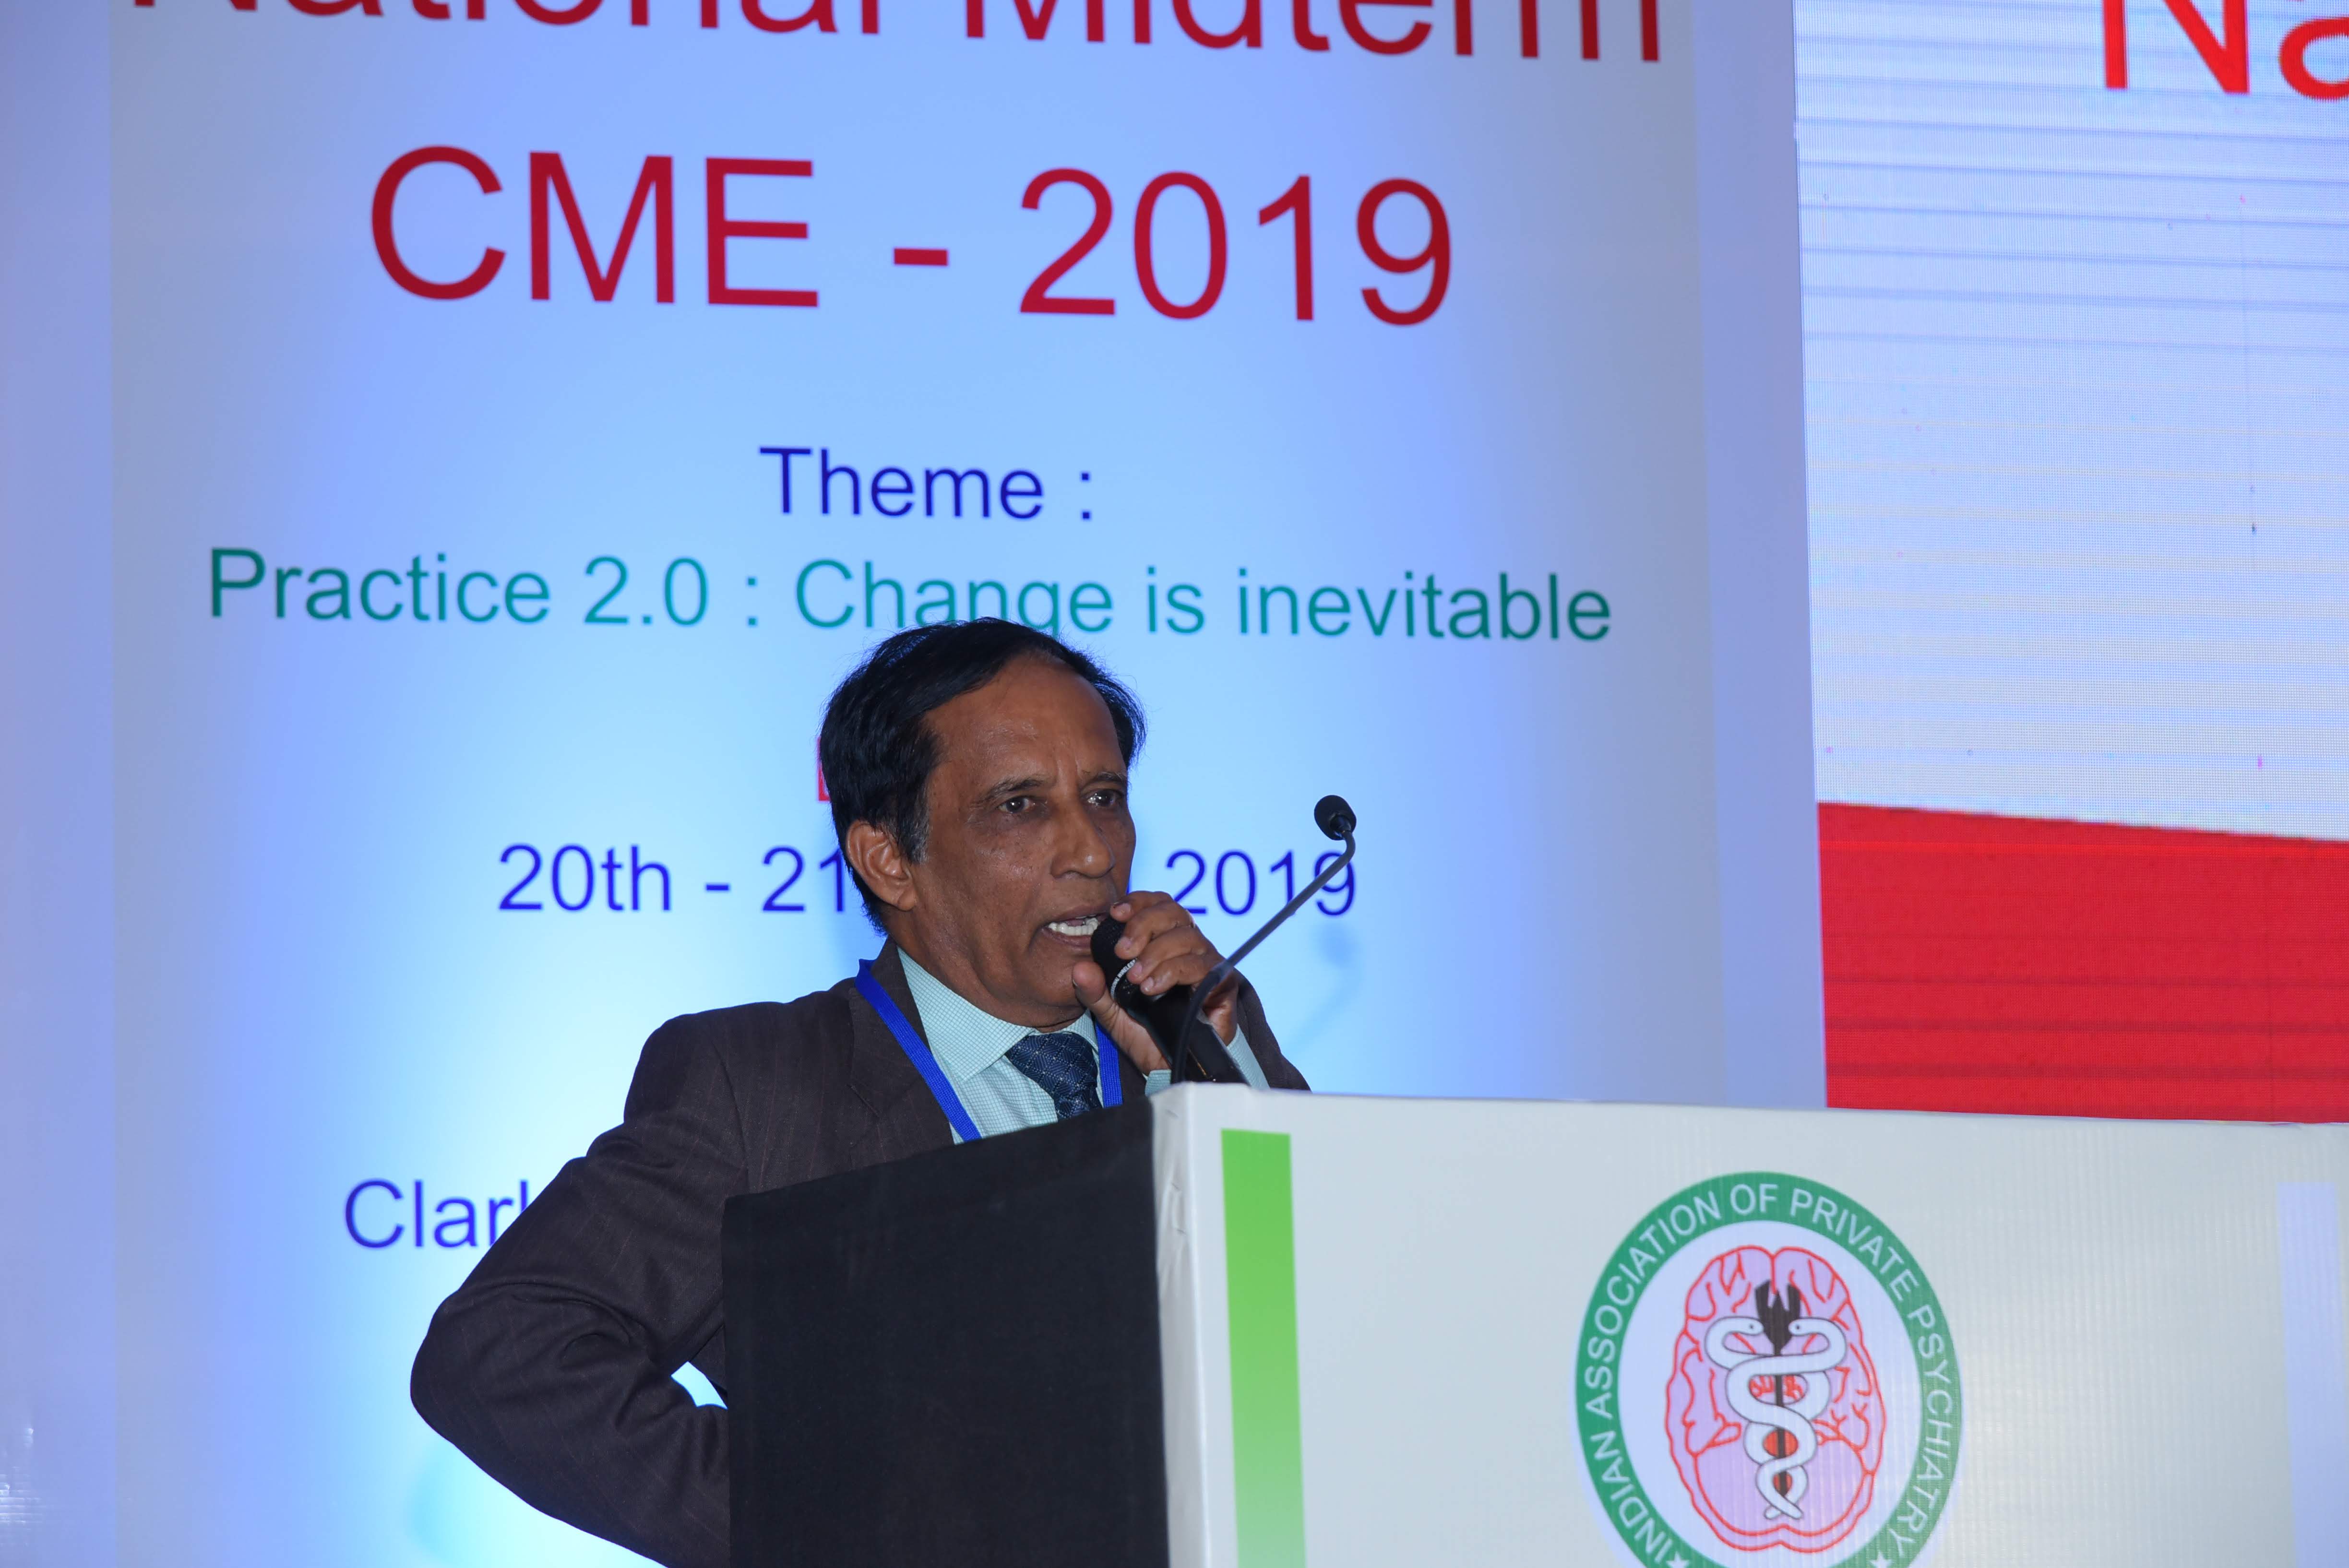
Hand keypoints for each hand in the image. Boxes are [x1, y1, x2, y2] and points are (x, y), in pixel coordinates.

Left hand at [1072, 891, 1240, 1076]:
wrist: (1170, 1067)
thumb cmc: (1146, 1033)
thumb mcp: (1111, 1012)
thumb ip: (1094, 990)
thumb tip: (1080, 968)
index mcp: (1164, 941)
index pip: (1158, 904)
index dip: (1139, 902)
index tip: (1115, 913)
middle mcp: (1189, 946)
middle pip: (1174, 912)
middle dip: (1144, 925)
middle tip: (1123, 952)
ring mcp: (1207, 963)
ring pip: (1188, 937)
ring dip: (1157, 953)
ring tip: (1137, 979)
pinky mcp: (1222, 984)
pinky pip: (1202, 966)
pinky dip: (1174, 972)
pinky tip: (1153, 988)